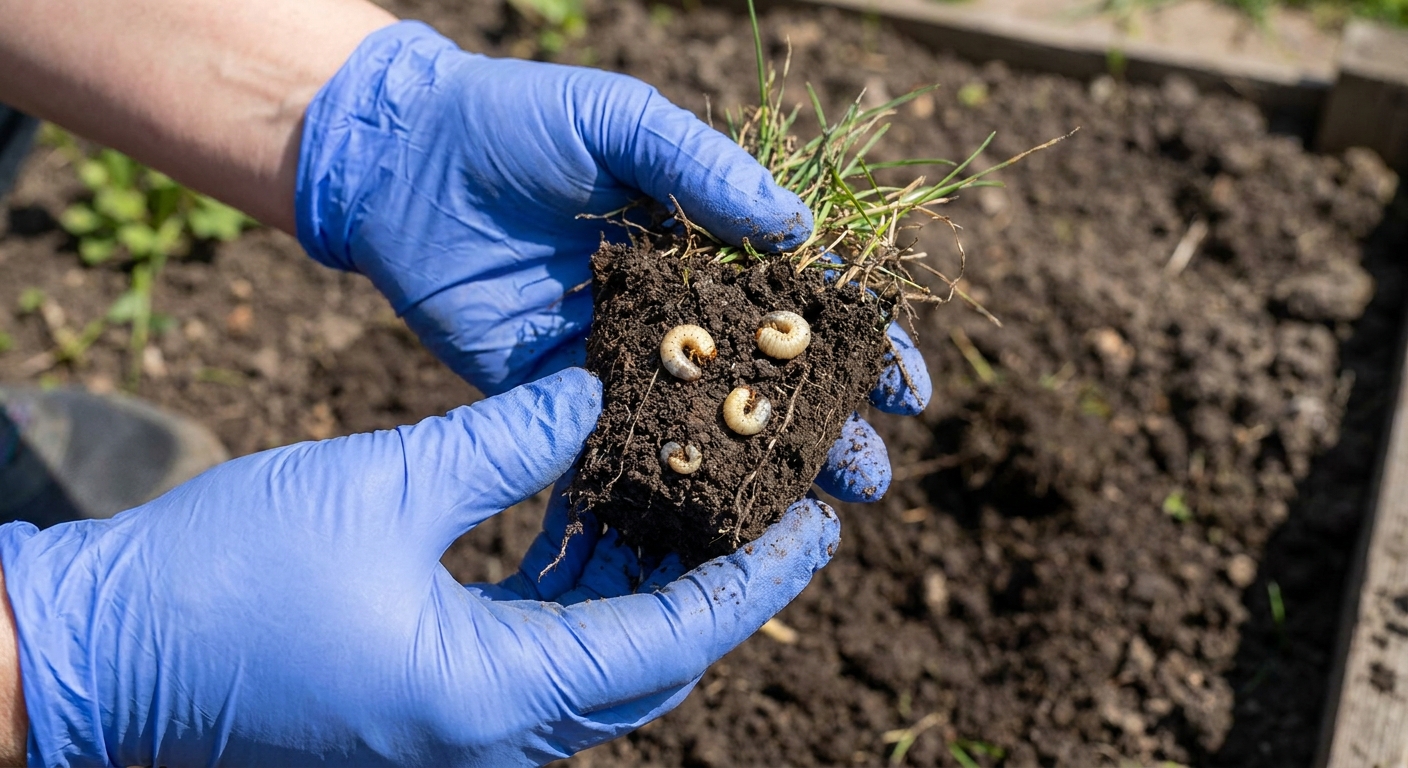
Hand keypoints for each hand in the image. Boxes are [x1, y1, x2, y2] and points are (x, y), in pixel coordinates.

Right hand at [0, 368, 838, 765]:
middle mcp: (488, 731)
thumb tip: (596, 394)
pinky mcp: (426, 702)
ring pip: (595, 666)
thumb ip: (506, 440)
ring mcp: (456, 726)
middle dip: (715, 592)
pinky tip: (591, 527)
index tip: (811, 526)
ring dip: (645, 591)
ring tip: (695, 506)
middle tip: (771, 515)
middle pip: (645, 667)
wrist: (105, 651)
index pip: (665, 644)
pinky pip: (537, 658)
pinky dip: (578, 598)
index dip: (749, 583)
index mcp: (490, 693)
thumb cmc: (231, 575)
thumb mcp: (384, 485)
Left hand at [295, 21, 931, 501]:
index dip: (859, 344)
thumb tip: (799, 229)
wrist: (404, 162)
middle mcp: (674, 310)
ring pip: (704, 423)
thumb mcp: (621, 123)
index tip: (906, 387)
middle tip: (873, 474)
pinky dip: (660, 482)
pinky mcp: (557, 394)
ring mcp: (619, 359)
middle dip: (826, 425)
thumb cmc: (519, 122)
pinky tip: (702, 522)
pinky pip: (617, 445)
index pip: (802, 301)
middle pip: (767, 376)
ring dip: (760, 469)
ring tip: (813, 511)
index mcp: (706, 243)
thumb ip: (703, 169)